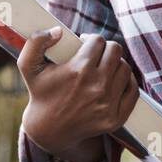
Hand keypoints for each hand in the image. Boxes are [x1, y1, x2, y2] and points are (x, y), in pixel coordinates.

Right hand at [17, 28, 138, 155]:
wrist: (49, 130)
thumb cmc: (40, 94)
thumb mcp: (28, 66)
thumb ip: (36, 42)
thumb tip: (58, 31)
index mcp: (78, 70)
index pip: (98, 40)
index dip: (90, 39)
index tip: (84, 44)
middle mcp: (97, 86)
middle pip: (115, 50)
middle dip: (105, 48)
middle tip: (95, 54)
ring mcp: (108, 104)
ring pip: (125, 68)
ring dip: (115, 64)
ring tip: (103, 67)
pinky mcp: (116, 117)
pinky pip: (133, 90)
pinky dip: (127, 81)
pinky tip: (115, 79)